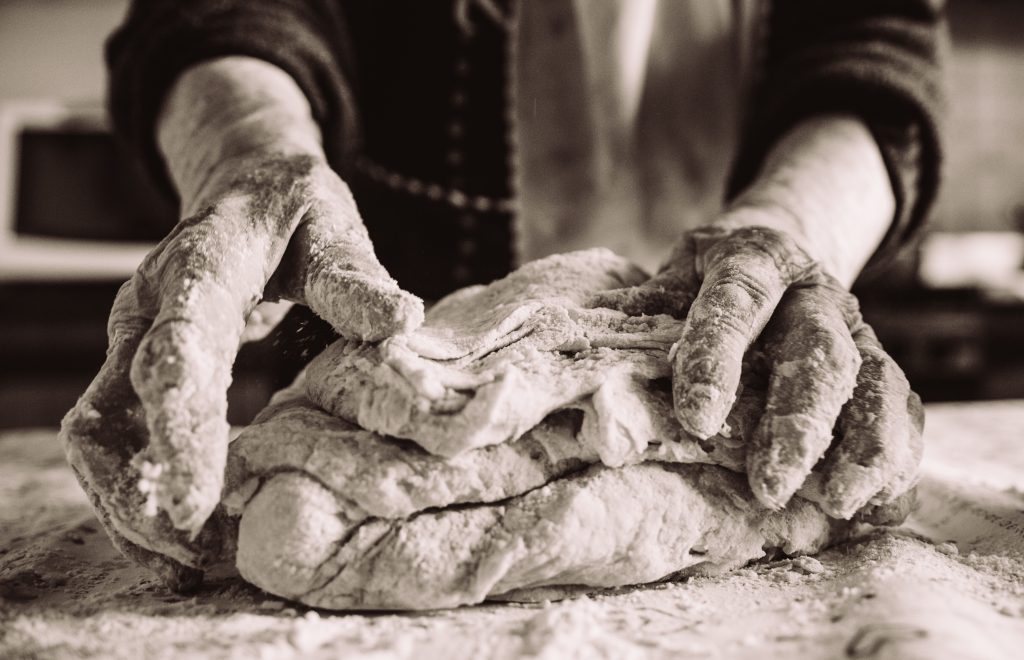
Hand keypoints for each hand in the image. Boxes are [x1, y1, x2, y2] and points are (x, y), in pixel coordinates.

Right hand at [60, 151, 423, 587]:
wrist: (247, 189)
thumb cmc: (295, 211)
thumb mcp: (331, 226)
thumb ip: (354, 277)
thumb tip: (401, 320)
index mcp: (198, 267)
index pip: (178, 347)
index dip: (181, 425)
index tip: (196, 501)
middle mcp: (148, 309)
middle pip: (118, 407)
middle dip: (149, 487)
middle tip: (199, 552)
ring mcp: (133, 342)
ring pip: (99, 435)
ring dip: (131, 503)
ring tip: (190, 561)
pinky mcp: (135, 370)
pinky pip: (114, 440)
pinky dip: (137, 491)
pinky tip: (181, 536)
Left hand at [591, 225, 922, 518]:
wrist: (772, 252)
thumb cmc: (702, 280)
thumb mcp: (670, 276)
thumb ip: (646, 314)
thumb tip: (600, 370)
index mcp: (752, 257)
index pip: (736, 302)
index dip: (717, 358)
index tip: (697, 419)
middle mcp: (812, 291)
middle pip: (818, 353)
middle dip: (796, 424)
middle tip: (770, 485)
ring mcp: (853, 327)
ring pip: (875, 382)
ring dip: (862, 448)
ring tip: (836, 504)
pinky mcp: (877, 362)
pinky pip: (901, 408)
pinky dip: (895, 459)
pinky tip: (877, 507)